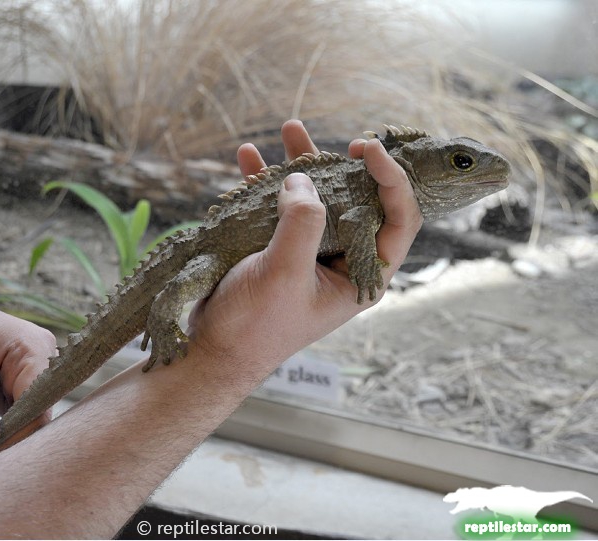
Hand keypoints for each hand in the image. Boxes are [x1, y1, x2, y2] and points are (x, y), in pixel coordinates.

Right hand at [186, 120, 421, 369]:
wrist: (213, 350)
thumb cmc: (255, 326)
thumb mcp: (285, 274)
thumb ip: (301, 223)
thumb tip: (303, 179)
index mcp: (362, 275)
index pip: (397, 218)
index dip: (392, 179)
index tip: (368, 148)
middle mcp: (341, 261)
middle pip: (356, 201)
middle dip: (342, 165)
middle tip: (339, 140)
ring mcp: (309, 253)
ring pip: (316, 199)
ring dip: (301, 164)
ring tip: (289, 128)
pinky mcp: (278, 248)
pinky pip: (278, 208)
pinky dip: (266, 183)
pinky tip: (248, 158)